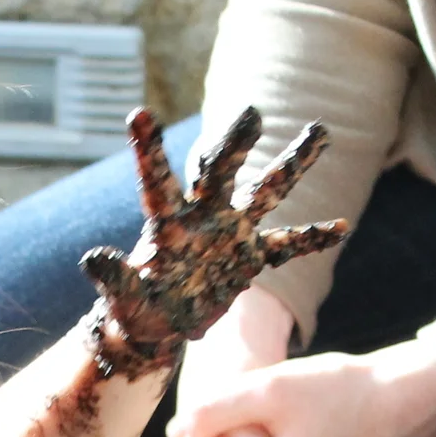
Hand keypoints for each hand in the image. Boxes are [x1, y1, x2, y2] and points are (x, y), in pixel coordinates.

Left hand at [78, 106, 347, 378]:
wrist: (158, 322)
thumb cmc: (135, 307)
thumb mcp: (124, 297)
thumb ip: (114, 277)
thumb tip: (93, 258)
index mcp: (168, 222)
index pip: (158, 180)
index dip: (149, 150)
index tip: (138, 114)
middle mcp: (204, 215)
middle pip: (222, 171)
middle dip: (236, 144)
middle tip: (251, 114)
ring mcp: (232, 232)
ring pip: (267, 190)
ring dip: (294, 163)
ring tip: (322, 131)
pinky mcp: (251, 257)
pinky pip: (287, 244)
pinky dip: (312, 237)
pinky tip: (342, 226)